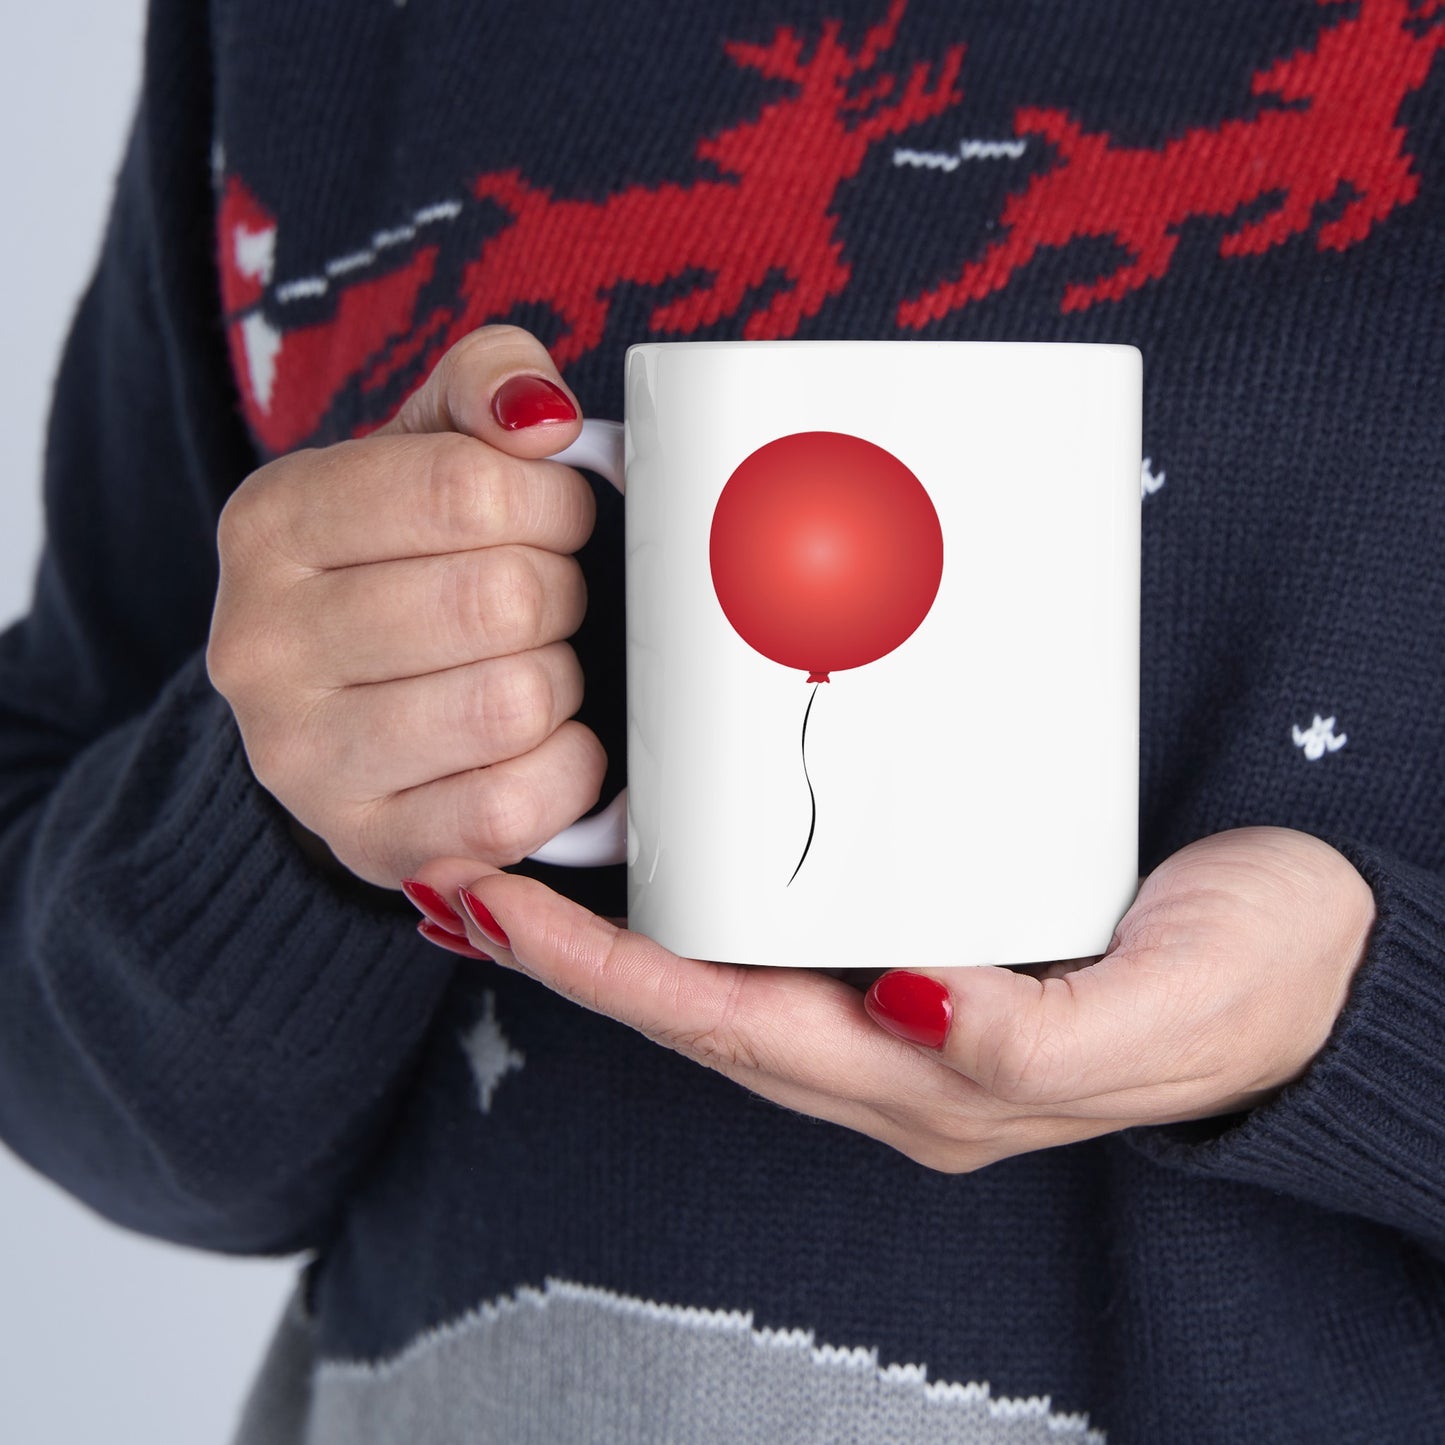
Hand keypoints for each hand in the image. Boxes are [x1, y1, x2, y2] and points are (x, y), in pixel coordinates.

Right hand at [207, 326, 604, 887]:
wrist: (343, 710)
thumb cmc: (406, 564)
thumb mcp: (428, 447)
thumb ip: (486, 384)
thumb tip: (541, 416)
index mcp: (272, 522)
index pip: (466, 488)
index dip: (553, 503)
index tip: (558, 519)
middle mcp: (261, 645)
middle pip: (501, 599)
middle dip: (561, 593)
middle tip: (548, 600)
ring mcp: (303, 759)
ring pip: (513, 703)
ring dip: (561, 681)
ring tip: (535, 667)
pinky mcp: (369, 844)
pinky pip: (514, 807)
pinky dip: (566, 770)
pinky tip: (547, 742)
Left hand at [408, 827, 1375, 1170]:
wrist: (1326, 957)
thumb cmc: (1253, 984)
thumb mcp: (1162, 1011)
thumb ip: (1034, 1038)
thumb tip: (909, 1004)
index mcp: (934, 1084)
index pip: (728, 1028)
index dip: (604, 975)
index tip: (496, 905)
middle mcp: (896, 1054)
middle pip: (697, 1008)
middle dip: (572, 954)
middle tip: (466, 868)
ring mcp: (906, 1005)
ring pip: (728, 975)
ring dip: (620, 931)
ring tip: (527, 859)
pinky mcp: (933, 944)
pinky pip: (786, 936)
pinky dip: (705, 902)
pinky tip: (670, 854)